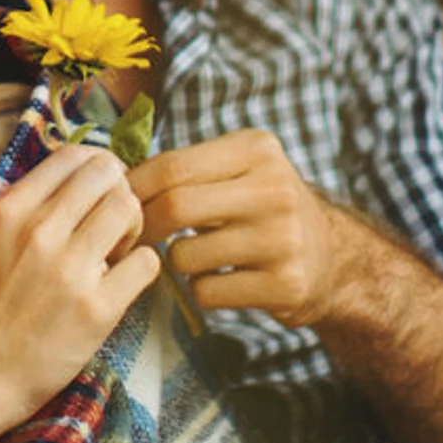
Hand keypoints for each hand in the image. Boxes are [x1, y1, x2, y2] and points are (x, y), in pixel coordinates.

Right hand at [0, 143, 161, 427]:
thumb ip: (33, 207)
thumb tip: (85, 177)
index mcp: (12, 210)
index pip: (74, 155)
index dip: (97, 167)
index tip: (97, 192)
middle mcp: (41, 231)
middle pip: (108, 174)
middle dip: (118, 193)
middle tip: (112, 224)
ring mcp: (71, 269)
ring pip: (130, 209)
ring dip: (133, 227)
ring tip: (117, 253)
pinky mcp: (98, 308)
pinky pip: (146, 261)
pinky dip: (141, 268)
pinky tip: (122, 283)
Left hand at [129, 130, 363, 329]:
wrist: (331, 259)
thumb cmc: (262, 209)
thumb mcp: (239, 168)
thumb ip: (185, 169)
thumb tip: (111, 180)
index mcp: (257, 150)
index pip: (173, 166)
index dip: (134, 188)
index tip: (118, 204)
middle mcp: (275, 189)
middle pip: (176, 207)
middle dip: (144, 227)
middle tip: (133, 238)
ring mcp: (283, 239)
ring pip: (185, 256)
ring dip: (177, 262)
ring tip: (200, 257)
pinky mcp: (285, 284)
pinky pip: (206, 292)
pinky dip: (201, 290)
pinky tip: (225, 281)